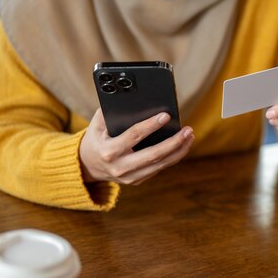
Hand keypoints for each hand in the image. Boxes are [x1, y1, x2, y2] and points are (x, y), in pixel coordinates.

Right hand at [79, 109, 194, 184]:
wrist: (88, 165)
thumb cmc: (97, 138)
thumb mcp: (97, 123)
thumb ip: (110, 111)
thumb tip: (132, 97)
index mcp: (108, 150)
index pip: (133, 136)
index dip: (151, 125)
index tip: (166, 116)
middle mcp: (120, 166)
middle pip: (153, 155)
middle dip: (173, 142)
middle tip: (188, 130)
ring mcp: (129, 177)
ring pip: (160, 165)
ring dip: (179, 150)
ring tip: (190, 136)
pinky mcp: (137, 181)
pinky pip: (159, 169)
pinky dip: (173, 157)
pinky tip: (182, 146)